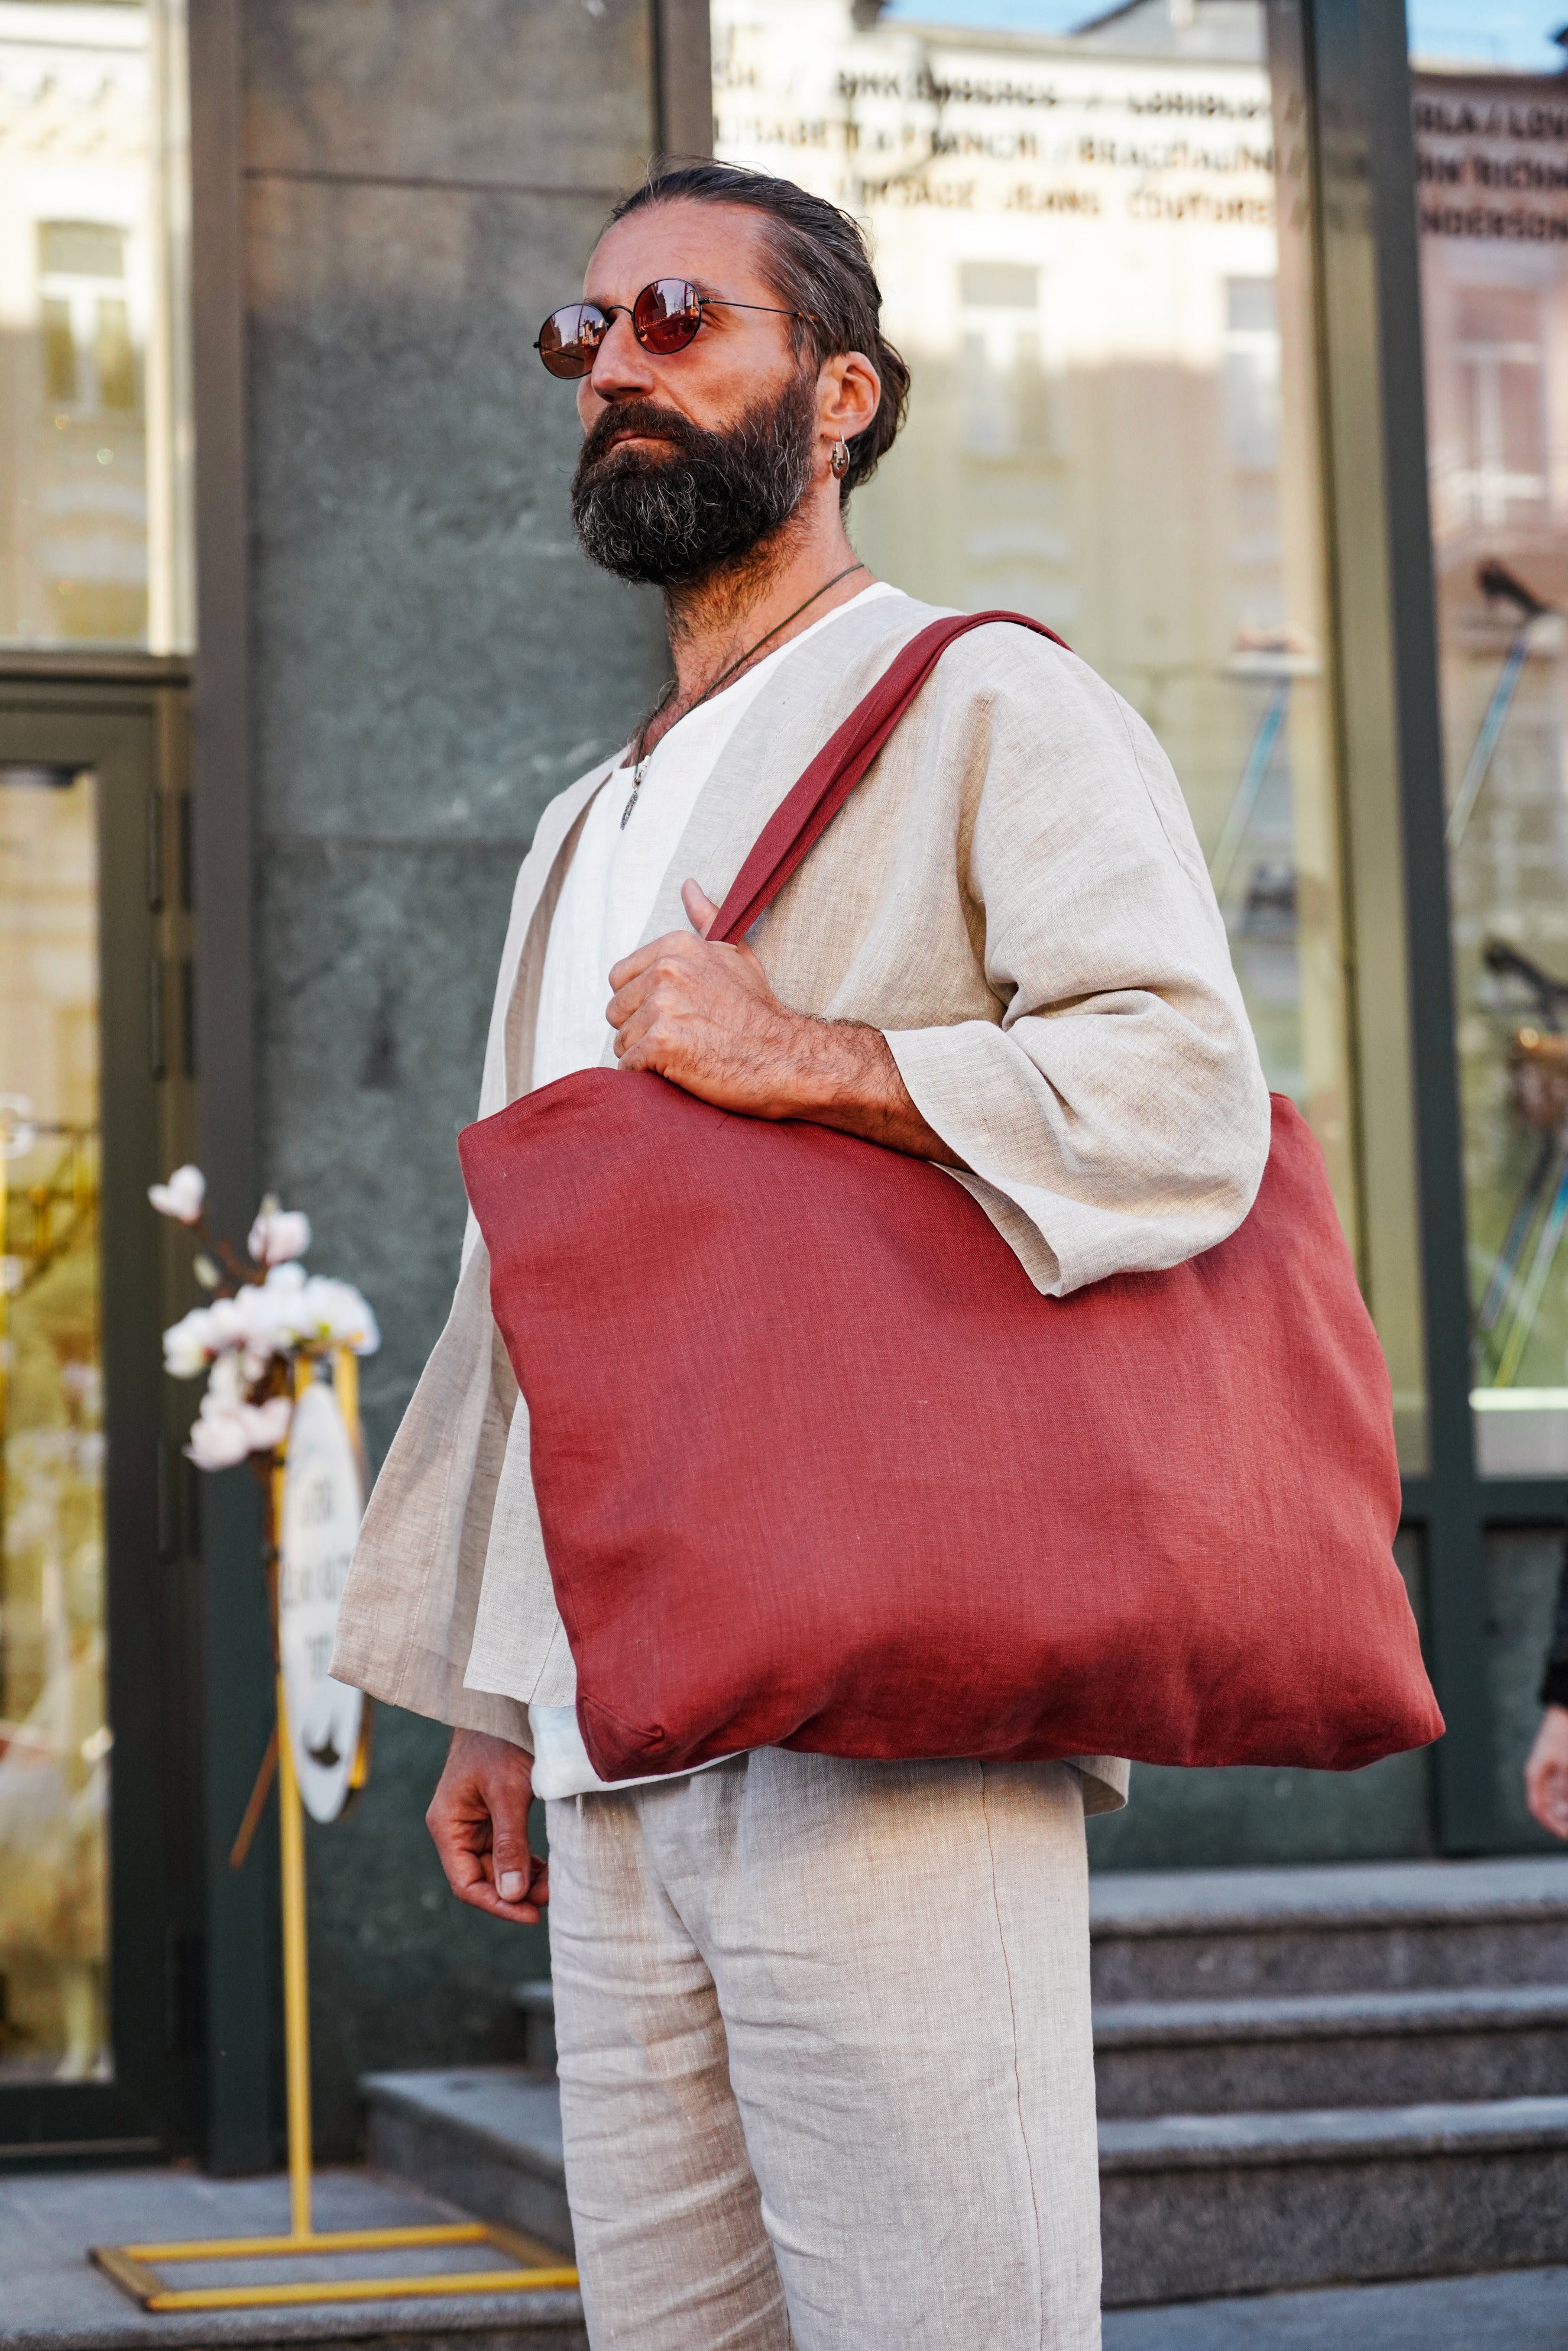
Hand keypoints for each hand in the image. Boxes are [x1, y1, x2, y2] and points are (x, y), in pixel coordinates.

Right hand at [426, 1727, 547, 1922]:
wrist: (506, 1702)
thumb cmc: (501, 1740)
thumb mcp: (508, 1792)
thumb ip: (510, 1843)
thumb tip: (513, 1894)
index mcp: (447, 1825)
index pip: (466, 1883)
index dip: (497, 1904)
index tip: (530, 1915)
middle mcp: (456, 1828)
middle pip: (483, 1878)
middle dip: (516, 1892)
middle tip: (552, 1896)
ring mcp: (475, 1822)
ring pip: (499, 1866)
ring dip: (524, 1879)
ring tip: (555, 1884)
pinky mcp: (494, 1815)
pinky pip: (508, 1850)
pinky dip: (527, 1862)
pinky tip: (549, 1869)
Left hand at [607, 881, 825, 1117]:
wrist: (785, 1057)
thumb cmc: (757, 1010)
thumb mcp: (735, 954)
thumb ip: (706, 918)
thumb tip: (688, 885)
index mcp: (677, 947)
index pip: (619, 978)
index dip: (641, 1001)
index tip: (674, 1013)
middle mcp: (666, 971)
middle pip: (616, 1010)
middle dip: (640, 1029)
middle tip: (681, 1038)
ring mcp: (662, 1008)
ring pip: (622, 1041)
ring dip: (645, 1055)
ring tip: (685, 1055)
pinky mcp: (661, 1044)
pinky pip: (628, 1066)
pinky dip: (647, 1076)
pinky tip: (679, 1072)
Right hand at [1525, 1706, 1567, 1838]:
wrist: (1566, 1710)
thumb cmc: (1564, 1735)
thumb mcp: (1567, 1764)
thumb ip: (1566, 1789)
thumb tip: (1565, 1812)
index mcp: (1535, 1776)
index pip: (1538, 1810)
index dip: (1551, 1826)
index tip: (1565, 1836)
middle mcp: (1541, 1777)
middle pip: (1549, 1808)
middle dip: (1562, 1821)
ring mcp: (1551, 1773)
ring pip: (1558, 1801)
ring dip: (1566, 1811)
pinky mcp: (1561, 1769)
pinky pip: (1563, 1790)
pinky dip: (1567, 1800)